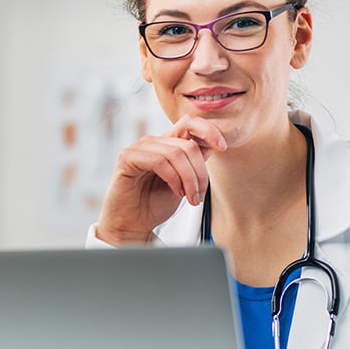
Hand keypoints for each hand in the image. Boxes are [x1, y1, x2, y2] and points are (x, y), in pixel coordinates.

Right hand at [95, 115, 226, 244]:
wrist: (132, 225)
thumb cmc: (153, 205)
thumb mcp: (183, 183)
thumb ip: (194, 163)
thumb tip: (213, 146)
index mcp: (166, 145)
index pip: (189, 123)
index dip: (209, 130)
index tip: (223, 146)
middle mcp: (152, 143)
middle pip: (188, 144)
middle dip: (200, 173)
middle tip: (199, 195)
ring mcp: (138, 148)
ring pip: (176, 153)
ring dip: (188, 179)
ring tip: (188, 197)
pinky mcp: (127, 158)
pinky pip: (158, 161)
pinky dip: (173, 178)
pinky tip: (175, 191)